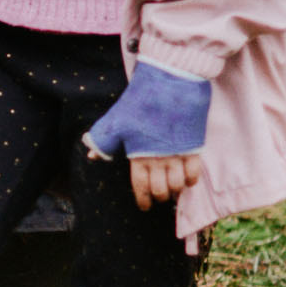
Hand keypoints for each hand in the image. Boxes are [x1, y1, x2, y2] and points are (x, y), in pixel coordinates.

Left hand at [84, 61, 210, 206]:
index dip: (143, 200)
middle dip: (159, 196)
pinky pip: (194, 173)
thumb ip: (104, 141)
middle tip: (158, 195)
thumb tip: (91, 157)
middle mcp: (158, 159)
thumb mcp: (117, 120)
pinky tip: (186, 179)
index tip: (145, 206)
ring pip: (178, 186)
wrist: (171, 80)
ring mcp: (177, 153)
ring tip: (173, 188)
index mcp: (138, 155)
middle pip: (161, 191)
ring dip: (175, 190)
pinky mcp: (193, 146)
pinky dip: (190, 181)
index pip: (140, 188)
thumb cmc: (141, 100)